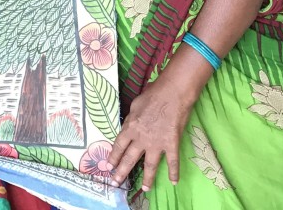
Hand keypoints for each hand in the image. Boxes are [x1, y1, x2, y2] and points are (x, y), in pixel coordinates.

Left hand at [108, 73, 197, 190]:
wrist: (172, 94)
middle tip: (116, 183)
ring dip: (147, 178)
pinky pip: (172, 161)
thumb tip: (129, 127)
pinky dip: (174, 172)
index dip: (113, 158)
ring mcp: (156, 143)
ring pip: (149, 165)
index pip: (118, 146)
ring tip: (144, 188)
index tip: (108, 167)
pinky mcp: (171, 144)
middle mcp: (141, 138)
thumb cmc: (152, 95)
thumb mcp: (134, 106)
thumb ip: (131, 119)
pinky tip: (174, 181)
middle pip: (129, 159)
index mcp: (130, 128)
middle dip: (121, 172)